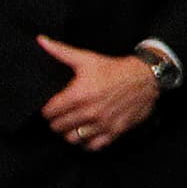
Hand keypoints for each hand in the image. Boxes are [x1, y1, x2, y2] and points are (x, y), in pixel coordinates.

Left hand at [37, 36, 159, 150]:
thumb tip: (41, 41)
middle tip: (62, 116)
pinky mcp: (115, 131)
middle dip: (57, 121)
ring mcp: (102, 123)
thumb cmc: (114, 69)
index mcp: (78, 94)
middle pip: (58, 127)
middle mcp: (89, 112)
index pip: (49, 112)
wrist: (145, 78)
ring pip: (72, 139)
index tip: (52, 107)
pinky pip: (93, 146)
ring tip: (73, 126)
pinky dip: (87, 143)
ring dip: (70, 133)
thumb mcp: (87, 58)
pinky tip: (88, 133)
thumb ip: (60, 51)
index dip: (47, 110)